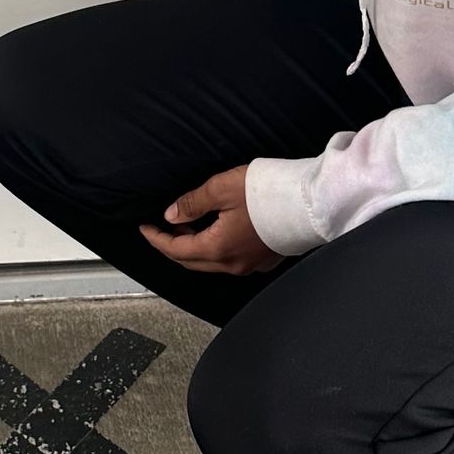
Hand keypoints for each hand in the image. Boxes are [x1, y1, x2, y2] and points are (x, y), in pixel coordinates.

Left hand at [138, 166, 286, 277]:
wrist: (310, 202)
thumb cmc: (267, 193)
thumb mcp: (221, 188)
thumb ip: (193, 203)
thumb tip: (171, 216)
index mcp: (218, 248)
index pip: (176, 250)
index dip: (156, 239)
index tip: (144, 227)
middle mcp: (233, 264)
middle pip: (192, 261)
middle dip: (172, 246)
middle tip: (160, 229)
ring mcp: (250, 265)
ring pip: (211, 263)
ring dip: (193, 248)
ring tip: (184, 227)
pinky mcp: (264, 260)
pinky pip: (229, 260)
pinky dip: (214, 249)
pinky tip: (213, 232)